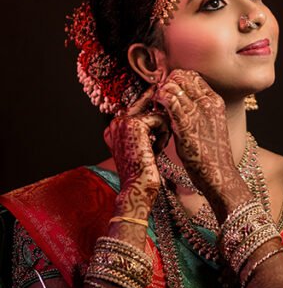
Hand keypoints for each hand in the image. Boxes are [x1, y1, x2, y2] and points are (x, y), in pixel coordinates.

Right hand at [107, 87, 169, 220]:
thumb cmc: (143, 172)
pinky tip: (157, 150)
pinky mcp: (135, 123)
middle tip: (157, 144)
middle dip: (160, 123)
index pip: (138, 107)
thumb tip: (160, 109)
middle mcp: (116, 122)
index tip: (157, 99)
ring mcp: (123, 122)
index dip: (151, 106)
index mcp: (114, 128)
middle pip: (148, 106)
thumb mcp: (141, 146)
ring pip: (156, 113)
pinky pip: (160, 118)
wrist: (137, 188)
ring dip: (163, 131)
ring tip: (155, 150)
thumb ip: (144, 129)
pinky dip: (164, 135)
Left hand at [154, 70, 238, 217]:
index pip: (193, 75)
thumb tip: (181, 103)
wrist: (220, 175)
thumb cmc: (212, 155)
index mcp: (215, 100)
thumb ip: (199, 111)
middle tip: (160, 98)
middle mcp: (208, 101)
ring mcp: (198, 111)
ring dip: (160, 92)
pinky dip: (158, 100)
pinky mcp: (186, 123)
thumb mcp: (211, 125)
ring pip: (173, 84)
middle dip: (167, 83)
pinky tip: (156, 111)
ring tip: (157, 107)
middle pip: (182, 75)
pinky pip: (168, 98)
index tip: (169, 92)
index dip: (177, 80)